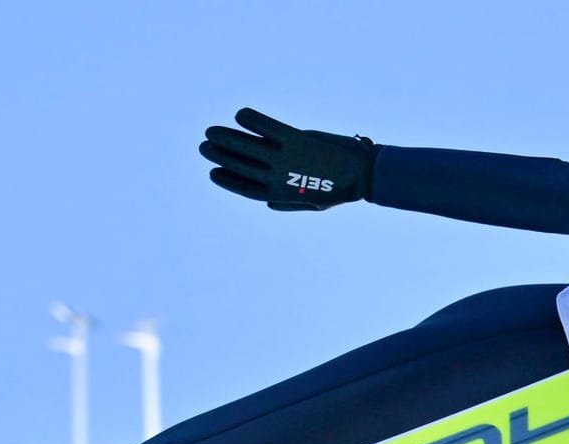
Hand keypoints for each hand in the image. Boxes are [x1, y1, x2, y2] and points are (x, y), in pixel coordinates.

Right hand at [199, 108, 377, 210]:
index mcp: (281, 194)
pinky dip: (252, 120)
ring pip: (247, 147)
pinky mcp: (296, 139)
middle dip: (219, 156)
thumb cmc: (338, 189)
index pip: (245, 188)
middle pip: (240, 166)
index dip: (227, 180)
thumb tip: (266, 204)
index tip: (213, 172)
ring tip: (210, 131)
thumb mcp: (312, 202)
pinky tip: (240, 115)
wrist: (363, 175)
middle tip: (204, 146)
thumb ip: (287, 203)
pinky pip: (267, 127)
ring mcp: (285, 158)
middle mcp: (278, 177)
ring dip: (226, 138)